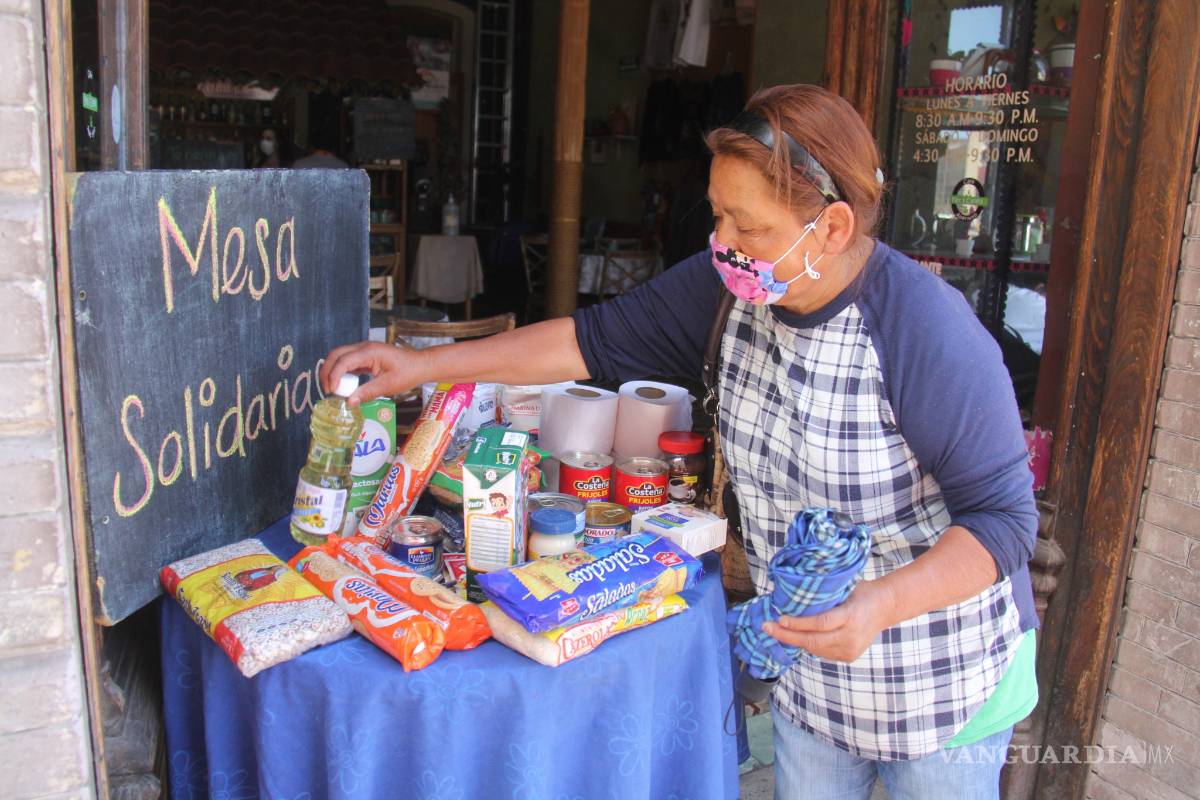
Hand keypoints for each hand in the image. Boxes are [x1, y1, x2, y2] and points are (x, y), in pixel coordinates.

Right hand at [319, 341, 429, 405]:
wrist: (420, 365)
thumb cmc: (408, 373)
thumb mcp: (389, 385)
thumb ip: (368, 392)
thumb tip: (349, 402)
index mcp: (369, 352)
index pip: (343, 361)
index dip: (333, 376)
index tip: (331, 391)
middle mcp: (364, 347)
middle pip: (336, 354)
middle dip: (327, 371)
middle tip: (327, 390)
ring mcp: (364, 350)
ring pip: (340, 356)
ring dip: (333, 371)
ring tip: (333, 389)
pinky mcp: (366, 356)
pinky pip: (348, 361)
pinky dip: (342, 372)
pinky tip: (343, 385)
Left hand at [762, 579, 895, 662]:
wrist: (886, 607)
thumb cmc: (861, 592)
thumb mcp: (845, 587)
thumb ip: (824, 594)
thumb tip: (793, 592)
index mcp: (851, 616)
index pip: (821, 623)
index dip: (799, 623)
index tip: (780, 619)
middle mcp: (851, 636)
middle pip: (814, 641)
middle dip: (787, 636)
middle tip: (767, 628)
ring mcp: (851, 649)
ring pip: (816, 649)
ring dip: (794, 640)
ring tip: (776, 631)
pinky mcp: (849, 657)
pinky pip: (822, 652)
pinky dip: (808, 644)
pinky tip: (795, 636)